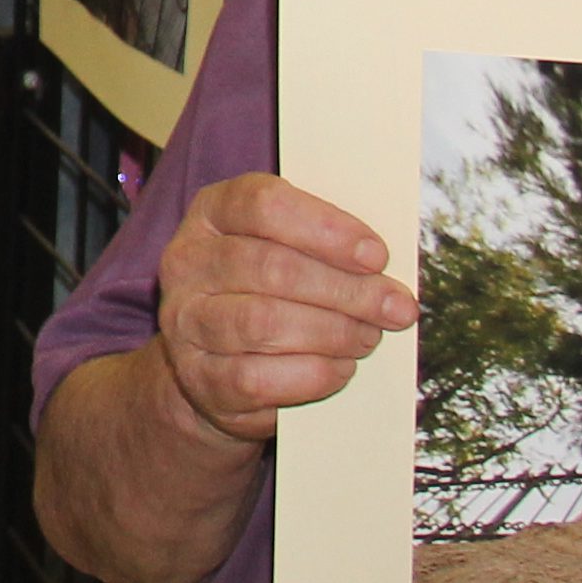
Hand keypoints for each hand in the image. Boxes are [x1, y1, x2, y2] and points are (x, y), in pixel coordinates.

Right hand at [149, 174, 405, 445]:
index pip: (263, 205)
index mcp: (212, 213)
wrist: (212, 364)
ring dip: (333, 332)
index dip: (326, 228)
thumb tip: (383, 265)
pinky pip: (260, 378)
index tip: (377, 255)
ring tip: (368, 336)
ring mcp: (186, 322)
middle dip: (347, 290)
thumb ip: (323, 243)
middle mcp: (187, 262)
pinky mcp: (199, 377)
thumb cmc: (265, 292)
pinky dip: (313, 374)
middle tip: (395, 307)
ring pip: (265, 323)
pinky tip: (340, 368)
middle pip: (271, 268)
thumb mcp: (284, 248)